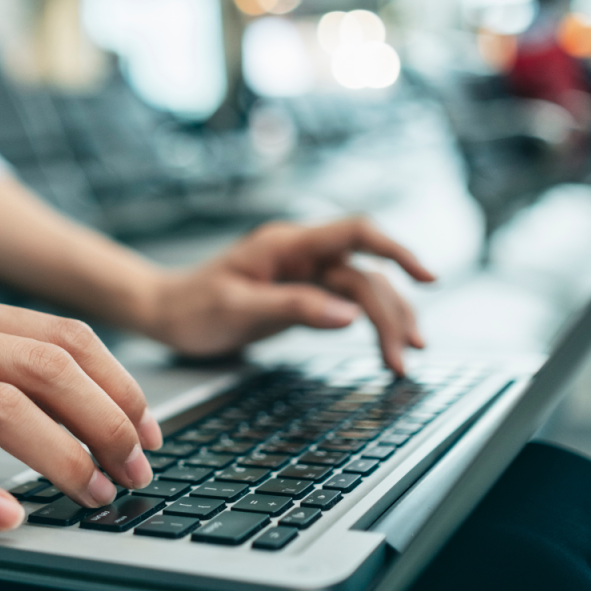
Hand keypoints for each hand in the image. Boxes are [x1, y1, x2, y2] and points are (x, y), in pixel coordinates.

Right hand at [0, 292, 161, 531]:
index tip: (148, 429)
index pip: (64, 336)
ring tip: (94, 495)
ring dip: (62, 457)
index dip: (119, 384)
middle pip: (45, 368)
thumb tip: (94, 404)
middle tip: (135, 470)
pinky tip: (8, 519)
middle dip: (107, 422)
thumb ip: (0, 361)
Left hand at [144, 218, 435, 373]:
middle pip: (365, 273)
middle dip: (391, 313)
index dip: (396, 250)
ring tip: (407, 358)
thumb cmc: (191, 308)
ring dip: (389, 320)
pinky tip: (388, 344)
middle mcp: (301, 254)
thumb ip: (292, 307)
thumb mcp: (237, 309)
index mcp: (286, 244)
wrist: (164, 312)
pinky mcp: (303, 294)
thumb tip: (349, 314)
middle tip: (404, 358)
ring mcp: (304, 274)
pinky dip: (370, 323)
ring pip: (363, 290)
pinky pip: (347, 304)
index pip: (355, 233)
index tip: (426, 277)